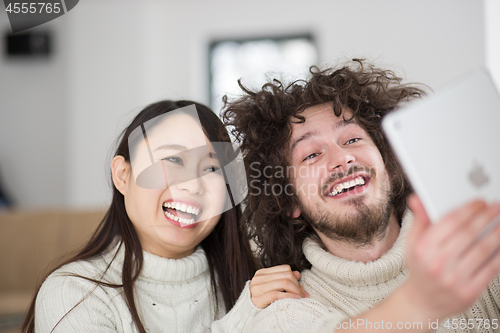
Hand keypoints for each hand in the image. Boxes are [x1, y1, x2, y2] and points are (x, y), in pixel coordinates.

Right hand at [249, 264, 308, 308]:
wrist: (248, 312)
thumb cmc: (263, 299)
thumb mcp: (273, 287)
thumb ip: (283, 279)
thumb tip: (297, 273)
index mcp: (262, 273)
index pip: (284, 269)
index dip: (295, 278)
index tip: (301, 288)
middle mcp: (258, 278)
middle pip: (285, 276)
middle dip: (297, 285)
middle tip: (303, 294)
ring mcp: (257, 288)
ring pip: (282, 283)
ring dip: (295, 290)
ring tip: (300, 297)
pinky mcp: (258, 299)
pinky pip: (276, 294)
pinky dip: (288, 296)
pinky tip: (295, 299)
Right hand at [403, 195, 499, 320]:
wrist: (422, 302)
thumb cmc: (420, 269)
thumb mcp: (413, 243)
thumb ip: (419, 220)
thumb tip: (417, 200)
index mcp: (424, 248)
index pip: (450, 222)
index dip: (468, 209)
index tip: (480, 202)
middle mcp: (438, 262)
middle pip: (468, 233)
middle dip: (486, 216)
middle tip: (496, 207)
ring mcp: (454, 278)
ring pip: (482, 249)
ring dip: (497, 232)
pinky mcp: (469, 291)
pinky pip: (490, 268)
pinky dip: (499, 253)